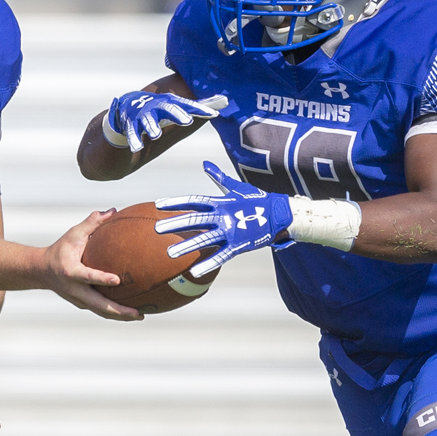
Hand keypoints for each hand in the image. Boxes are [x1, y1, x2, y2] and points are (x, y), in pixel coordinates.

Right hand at [42, 210, 141, 320]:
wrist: (40, 271)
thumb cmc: (60, 250)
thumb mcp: (73, 233)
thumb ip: (93, 222)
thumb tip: (114, 211)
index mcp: (71, 272)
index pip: (88, 277)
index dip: (101, 279)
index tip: (117, 280)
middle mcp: (75, 290)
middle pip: (99, 305)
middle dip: (119, 311)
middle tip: (138, 313)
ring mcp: (78, 300)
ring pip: (101, 311)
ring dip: (120, 315)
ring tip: (140, 315)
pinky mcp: (82, 304)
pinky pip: (100, 310)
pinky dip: (114, 312)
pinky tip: (130, 311)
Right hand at [103, 91, 228, 153]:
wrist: (128, 110)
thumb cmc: (161, 111)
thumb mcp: (179, 109)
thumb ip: (199, 108)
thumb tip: (226, 102)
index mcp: (171, 103)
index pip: (188, 105)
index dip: (200, 109)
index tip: (214, 113)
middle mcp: (157, 107)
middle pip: (168, 109)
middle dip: (176, 115)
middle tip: (187, 121)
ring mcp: (142, 116)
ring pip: (148, 121)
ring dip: (152, 127)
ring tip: (156, 134)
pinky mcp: (130, 125)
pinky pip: (132, 134)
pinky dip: (134, 140)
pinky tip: (137, 148)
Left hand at [154, 161, 294, 275]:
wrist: (280, 215)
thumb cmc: (257, 200)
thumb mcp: (236, 188)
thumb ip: (219, 177)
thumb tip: (205, 164)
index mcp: (221, 202)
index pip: (194, 201)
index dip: (176, 202)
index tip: (158, 204)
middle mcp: (223, 216)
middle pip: (195, 220)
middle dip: (175, 224)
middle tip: (157, 229)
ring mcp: (231, 231)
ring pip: (205, 239)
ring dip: (187, 246)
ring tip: (170, 253)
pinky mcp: (238, 245)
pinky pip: (221, 256)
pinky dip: (208, 264)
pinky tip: (194, 272)